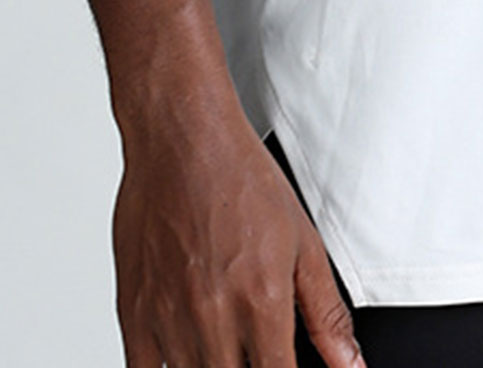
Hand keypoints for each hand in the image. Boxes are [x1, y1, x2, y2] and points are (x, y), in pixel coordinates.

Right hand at [113, 110, 365, 367]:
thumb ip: (326, 314)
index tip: (289, 367)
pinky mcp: (132, 313)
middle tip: (257, 349)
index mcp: (262, 302)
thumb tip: (351, 365)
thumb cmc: (241, 178)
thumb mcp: (304, 242)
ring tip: (226, 346)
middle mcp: (213, 318)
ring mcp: (168, 319)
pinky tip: (186, 353)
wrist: (183, 138)